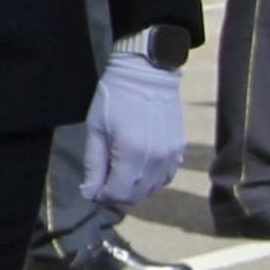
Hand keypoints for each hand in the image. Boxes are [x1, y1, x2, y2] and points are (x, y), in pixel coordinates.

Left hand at [85, 45, 186, 211]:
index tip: (93, 189)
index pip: (118, 193)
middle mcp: (156, 159)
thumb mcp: (96, 130)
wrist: (147, 73)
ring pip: (152, 189)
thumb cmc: (115, 97)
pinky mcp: (180, 150)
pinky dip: (151, 179)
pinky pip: (165, 177)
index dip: (102, 196)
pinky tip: (139, 167)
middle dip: (117, 194)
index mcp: (132, 153)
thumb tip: (90, 193)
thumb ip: (93, 165)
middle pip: (136, 195)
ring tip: (120, 173)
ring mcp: (171, 155)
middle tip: (103, 182)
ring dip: (134, 189)